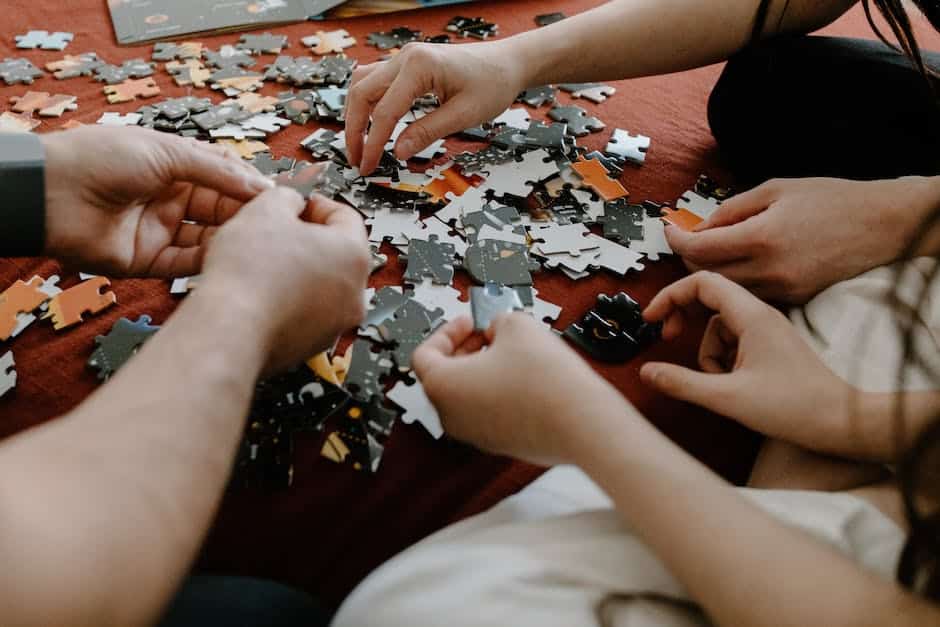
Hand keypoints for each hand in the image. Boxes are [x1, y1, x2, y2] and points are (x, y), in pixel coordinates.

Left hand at [41, 126, 274, 276]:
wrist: (51, 192)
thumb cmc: (102, 157)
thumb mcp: (167, 151)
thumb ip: (217, 170)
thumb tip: (261, 186)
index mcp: (175, 167)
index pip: (224, 179)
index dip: (250, 188)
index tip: (279, 198)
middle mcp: (171, 199)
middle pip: (220, 210)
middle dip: (246, 216)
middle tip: (275, 224)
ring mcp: (160, 230)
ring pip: (207, 239)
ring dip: (230, 240)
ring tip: (257, 242)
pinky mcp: (148, 261)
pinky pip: (184, 264)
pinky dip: (206, 262)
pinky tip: (229, 258)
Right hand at [201, 186, 369, 370]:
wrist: (229, 331)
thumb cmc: (250, 278)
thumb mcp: (266, 210)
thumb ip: (287, 197)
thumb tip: (291, 202)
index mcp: (354, 256)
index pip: (346, 216)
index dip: (317, 204)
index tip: (298, 203)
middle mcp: (354, 293)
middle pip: (336, 253)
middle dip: (306, 239)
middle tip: (276, 231)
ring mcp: (336, 323)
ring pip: (321, 286)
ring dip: (297, 271)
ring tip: (263, 264)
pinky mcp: (312, 344)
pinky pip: (305, 313)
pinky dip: (288, 301)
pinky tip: (261, 293)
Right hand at [345, 41, 525, 174]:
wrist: (508, 63)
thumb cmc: (493, 84)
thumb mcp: (464, 115)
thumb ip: (428, 133)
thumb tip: (398, 153)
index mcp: (420, 66)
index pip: (384, 111)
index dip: (373, 143)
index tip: (368, 167)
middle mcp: (406, 57)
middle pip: (361, 94)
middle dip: (354, 130)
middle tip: (357, 161)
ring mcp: (404, 58)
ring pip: (362, 84)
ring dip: (355, 114)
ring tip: (360, 145)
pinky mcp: (407, 64)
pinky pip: (375, 81)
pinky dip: (366, 103)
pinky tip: (369, 124)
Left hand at [412, 314, 627, 465]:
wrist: (582, 422)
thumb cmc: (545, 379)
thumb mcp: (516, 325)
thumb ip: (497, 320)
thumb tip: (498, 329)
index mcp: (442, 387)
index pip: (425, 355)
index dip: (448, 331)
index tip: (470, 322)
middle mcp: (452, 416)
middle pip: (445, 376)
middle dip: (466, 348)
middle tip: (490, 333)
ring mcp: (476, 434)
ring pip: (468, 395)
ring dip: (484, 369)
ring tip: (514, 353)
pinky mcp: (501, 444)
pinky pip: (489, 412)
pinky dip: (499, 391)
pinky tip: (528, 377)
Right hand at [640, 271, 853, 453]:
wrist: (840, 423)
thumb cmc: (795, 407)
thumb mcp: (727, 397)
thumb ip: (682, 383)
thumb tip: (647, 371)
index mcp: (752, 316)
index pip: (703, 283)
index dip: (671, 295)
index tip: (652, 317)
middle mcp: (760, 316)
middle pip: (708, 301)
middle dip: (684, 319)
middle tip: (668, 338)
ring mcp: (766, 330)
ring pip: (718, 329)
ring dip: (708, 353)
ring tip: (721, 383)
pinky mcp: (770, 346)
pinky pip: (733, 343)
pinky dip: (724, 362)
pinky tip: (734, 385)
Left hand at [665, 177, 937, 303]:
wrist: (883, 224)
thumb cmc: (831, 199)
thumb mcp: (774, 190)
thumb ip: (731, 210)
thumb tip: (698, 227)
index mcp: (761, 239)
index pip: (699, 249)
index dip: (676, 239)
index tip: (668, 229)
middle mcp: (769, 271)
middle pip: (705, 275)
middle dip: (687, 258)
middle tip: (684, 241)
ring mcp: (782, 291)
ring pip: (725, 290)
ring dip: (708, 274)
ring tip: (707, 253)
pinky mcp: (794, 301)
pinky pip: (750, 295)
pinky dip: (734, 282)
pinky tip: (735, 266)